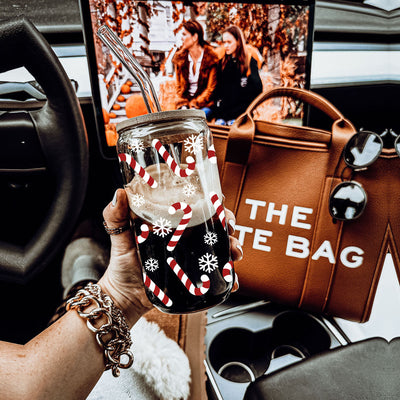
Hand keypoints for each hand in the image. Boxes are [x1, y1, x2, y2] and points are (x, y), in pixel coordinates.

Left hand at [99, 189, 242, 325]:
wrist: (124, 297)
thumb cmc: (122, 265)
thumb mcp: (121, 238)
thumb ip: (116, 217)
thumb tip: (120, 193)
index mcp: (171, 224)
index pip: (194, 207)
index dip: (210, 202)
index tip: (219, 202)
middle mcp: (185, 238)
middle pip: (213, 225)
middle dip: (228, 224)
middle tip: (230, 228)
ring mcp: (191, 256)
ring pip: (218, 247)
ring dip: (232, 247)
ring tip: (235, 254)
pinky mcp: (194, 275)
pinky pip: (215, 273)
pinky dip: (228, 276)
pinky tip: (232, 280)